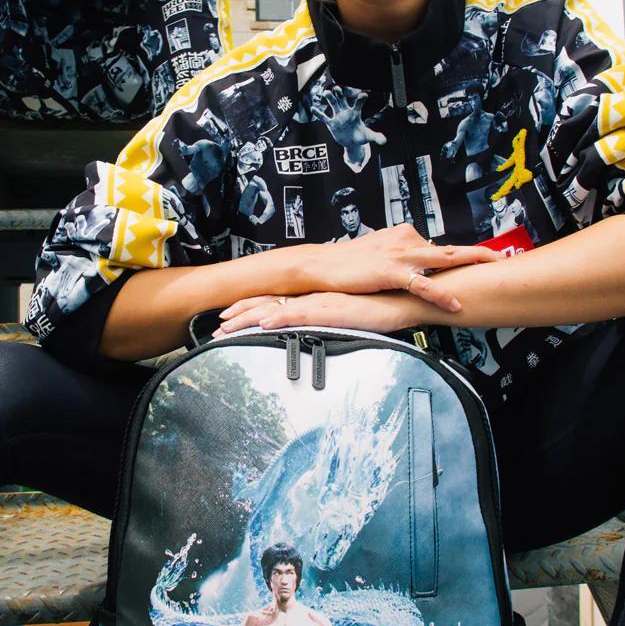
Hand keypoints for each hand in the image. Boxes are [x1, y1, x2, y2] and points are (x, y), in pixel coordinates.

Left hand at [217, 290, 420, 334]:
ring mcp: (319, 302)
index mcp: (314, 296)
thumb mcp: (350, 314)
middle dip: (239, 315)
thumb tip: (317, 328)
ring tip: (227, 329)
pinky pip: (300, 314)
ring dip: (248, 319)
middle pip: (267, 304)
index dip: (249, 308)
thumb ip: (331, 318)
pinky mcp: (331, 310)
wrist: (407, 298)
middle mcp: (312, 296)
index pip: (274, 301)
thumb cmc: (384, 307)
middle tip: (218, 327)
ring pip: (276, 309)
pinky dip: (279, 319)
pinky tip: (262, 324)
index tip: (229, 318)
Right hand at [305, 225, 499, 297]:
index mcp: (405, 235)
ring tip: (493, 270)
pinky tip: (454, 303)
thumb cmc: (349, 262)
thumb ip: (401, 256)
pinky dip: (440, 294)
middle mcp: (407, 240)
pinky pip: (421, 284)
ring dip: (471, 264)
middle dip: (479, 254)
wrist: (322, 264)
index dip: (463, 256)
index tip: (484, 260)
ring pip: (444, 260)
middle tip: (502, 258)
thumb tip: (416, 264)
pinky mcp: (391, 272)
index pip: (440, 248)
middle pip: (451, 249)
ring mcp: (400, 255)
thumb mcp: (380, 253)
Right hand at [310, 85, 386, 169]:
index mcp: (356, 113)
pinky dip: (319, 114)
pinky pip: (324, 118)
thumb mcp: (369, 136)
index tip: (364, 95)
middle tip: (337, 88)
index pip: (359, 104)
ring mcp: (338, 117)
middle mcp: (346, 112)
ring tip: (326, 93)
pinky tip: (314, 108)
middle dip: (339, 94)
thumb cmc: (361, 136)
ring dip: (330, 99)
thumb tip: (384, 141)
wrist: (351, 141)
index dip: (361, 100)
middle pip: (342, 100)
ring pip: (333, 105)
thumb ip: (376, 137)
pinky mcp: (332, 124)